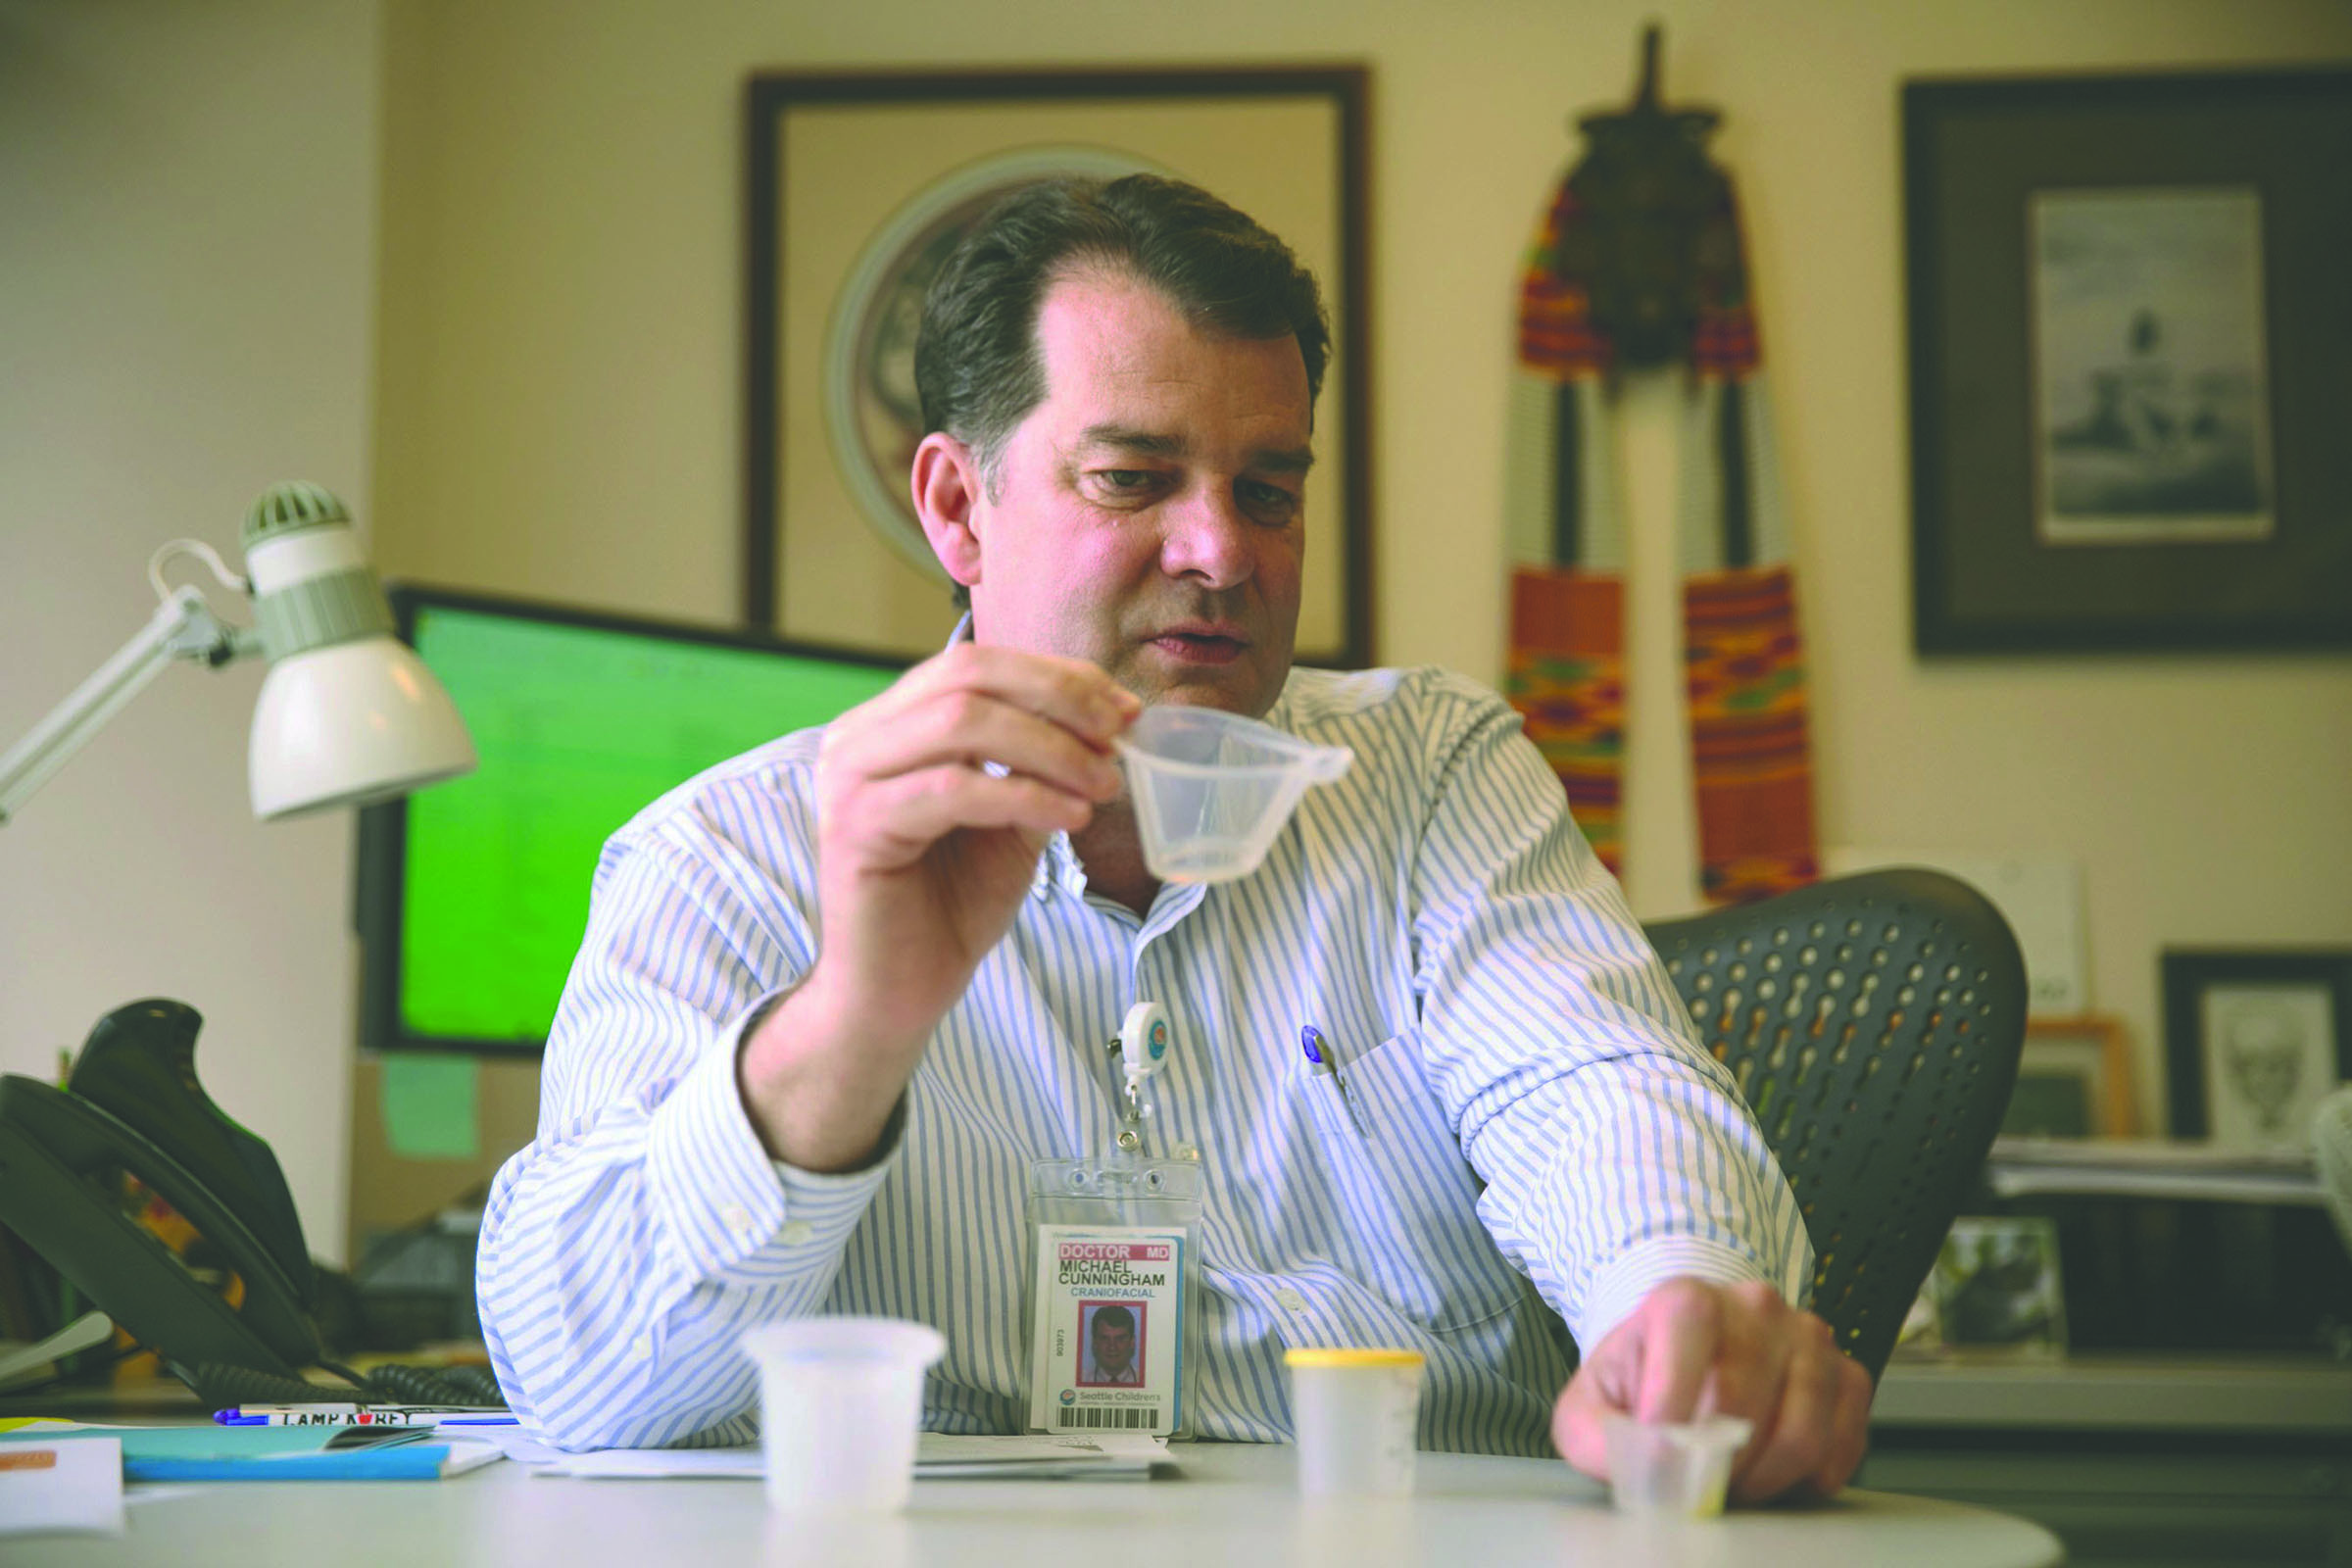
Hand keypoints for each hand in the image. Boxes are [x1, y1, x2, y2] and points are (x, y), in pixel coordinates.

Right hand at [740, 642, 1137, 1167]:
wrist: (899, 991)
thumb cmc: (951, 904)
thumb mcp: (1011, 820)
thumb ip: (1041, 766)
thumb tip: (1108, 724)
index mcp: (891, 723)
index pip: (977, 662)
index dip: (1056, 676)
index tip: (1123, 709)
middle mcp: (858, 737)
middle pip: (967, 673)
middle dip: (1058, 697)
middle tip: (1118, 736)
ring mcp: (849, 778)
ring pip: (961, 722)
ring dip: (1050, 747)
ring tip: (1103, 784)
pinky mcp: (855, 828)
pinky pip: (953, 789)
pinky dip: (1024, 795)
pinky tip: (1068, 818)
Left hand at [1552, 1277, 1871, 1503]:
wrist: (1688, 1355)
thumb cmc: (1640, 1381)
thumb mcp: (1591, 1405)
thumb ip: (1597, 1435)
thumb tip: (1643, 1468)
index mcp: (1686, 1298)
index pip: (1689, 1332)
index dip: (1673, 1407)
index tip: (1661, 1456)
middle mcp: (1756, 1306)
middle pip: (1743, 1405)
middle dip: (1715, 1465)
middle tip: (1695, 1484)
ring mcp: (1809, 1337)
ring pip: (1802, 1432)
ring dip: (1763, 1478)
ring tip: (1732, 1480)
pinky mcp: (1847, 1373)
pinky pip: (1844, 1442)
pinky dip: (1809, 1477)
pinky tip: (1775, 1473)